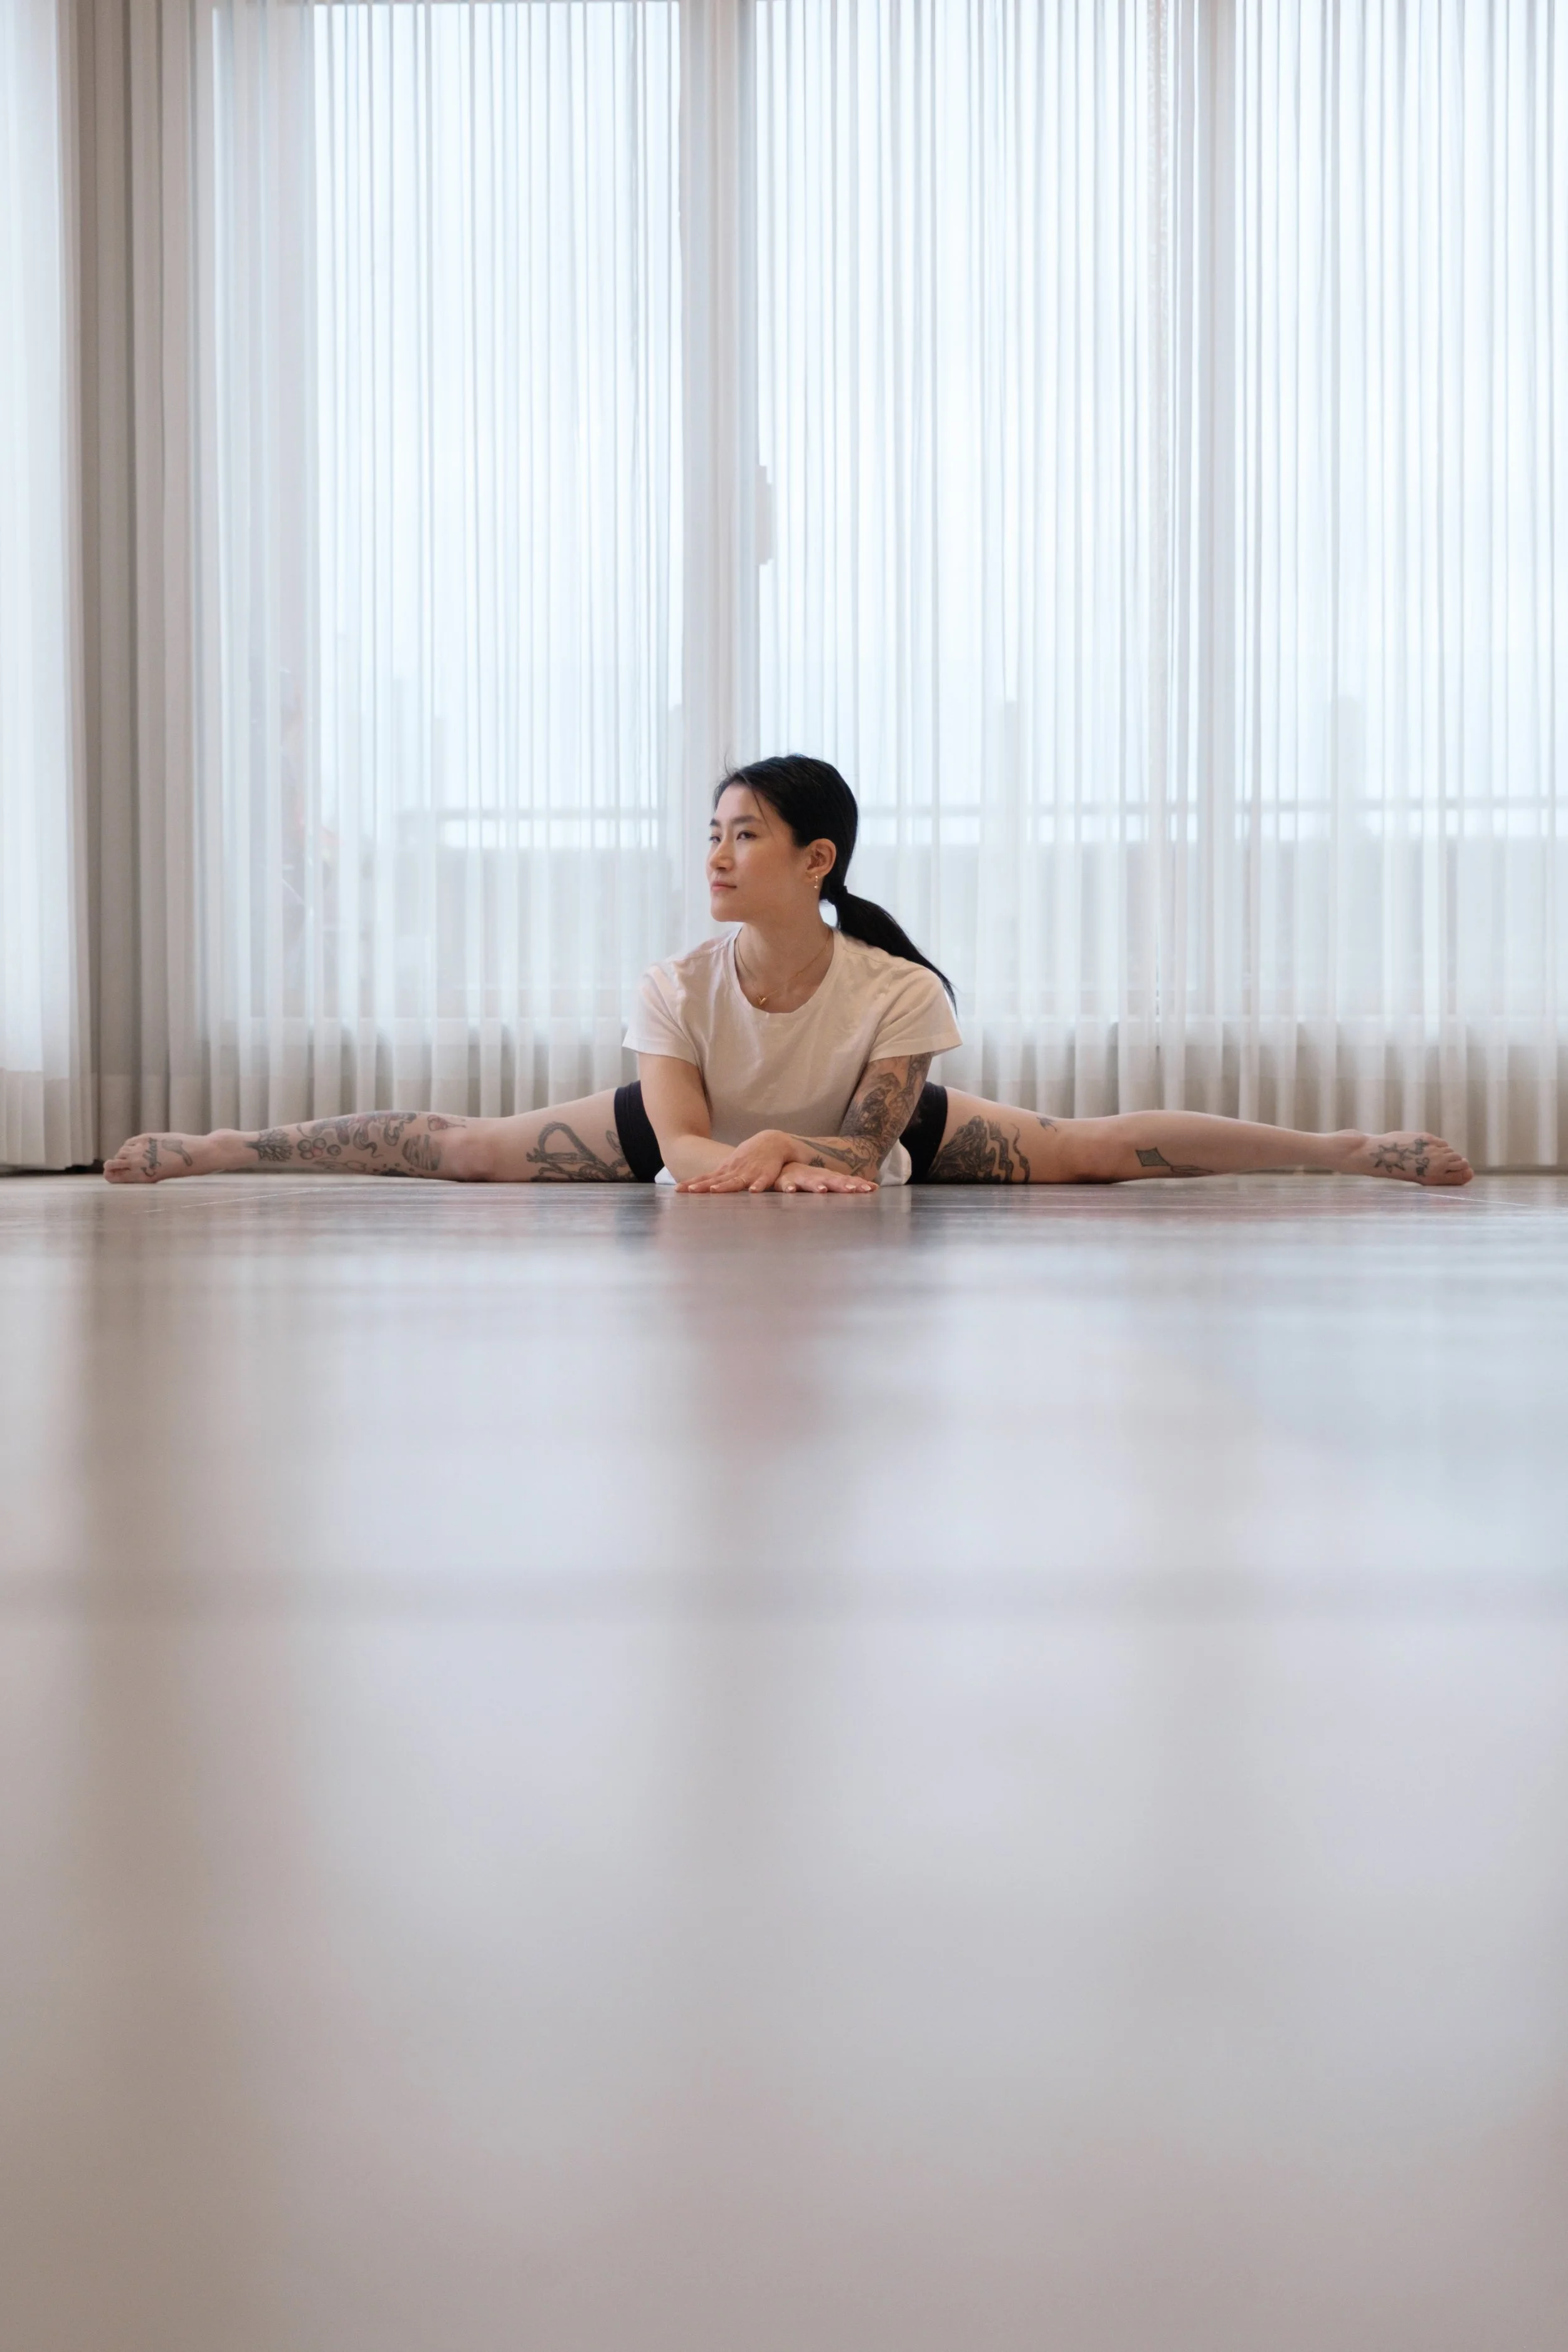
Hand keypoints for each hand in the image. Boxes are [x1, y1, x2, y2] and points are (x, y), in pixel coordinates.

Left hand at [677, 1131, 795, 1191]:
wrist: (772, 1141)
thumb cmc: (749, 1156)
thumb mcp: (731, 1165)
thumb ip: (719, 1177)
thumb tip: (701, 1185)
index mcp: (726, 1170)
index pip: (706, 1178)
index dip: (692, 1184)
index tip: (677, 1189)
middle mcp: (734, 1171)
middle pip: (716, 1181)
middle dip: (703, 1186)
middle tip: (690, 1191)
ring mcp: (749, 1173)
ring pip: (736, 1182)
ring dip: (725, 1187)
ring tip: (714, 1191)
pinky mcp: (765, 1175)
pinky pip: (762, 1182)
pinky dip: (758, 1186)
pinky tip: (753, 1192)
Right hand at [775, 1161, 876, 1193]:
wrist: (783, 1167)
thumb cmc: (811, 1178)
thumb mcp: (831, 1181)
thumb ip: (849, 1185)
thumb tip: (875, 1187)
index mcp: (830, 1177)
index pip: (847, 1181)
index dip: (859, 1184)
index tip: (871, 1189)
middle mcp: (818, 1176)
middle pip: (832, 1180)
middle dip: (842, 1185)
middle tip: (852, 1189)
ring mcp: (802, 1178)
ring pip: (810, 1182)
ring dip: (816, 1185)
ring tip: (822, 1190)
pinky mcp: (786, 1181)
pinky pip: (787, 1185)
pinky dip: (789, 1187)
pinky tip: (791, 1191)